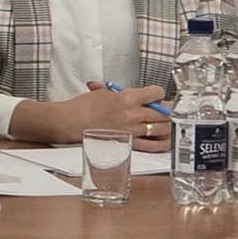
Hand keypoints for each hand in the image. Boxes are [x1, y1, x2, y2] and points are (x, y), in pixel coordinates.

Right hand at [11, 81, 169, 149]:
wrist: (69, 122)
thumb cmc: (82, 106)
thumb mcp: (102, 92)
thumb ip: (119, 93)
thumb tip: (128, 93)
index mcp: (127, 97)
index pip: (156, 93)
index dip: (159, 94)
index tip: (158, 96)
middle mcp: (133, 113)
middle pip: (163, 112)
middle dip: (168, 110)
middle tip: (168, 110)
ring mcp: (132, 129)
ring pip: (161, 128)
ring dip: (167, 126)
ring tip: (167, 125)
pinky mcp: (128, 142)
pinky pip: (152, 145)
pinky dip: (161, 143)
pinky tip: (164, 141)